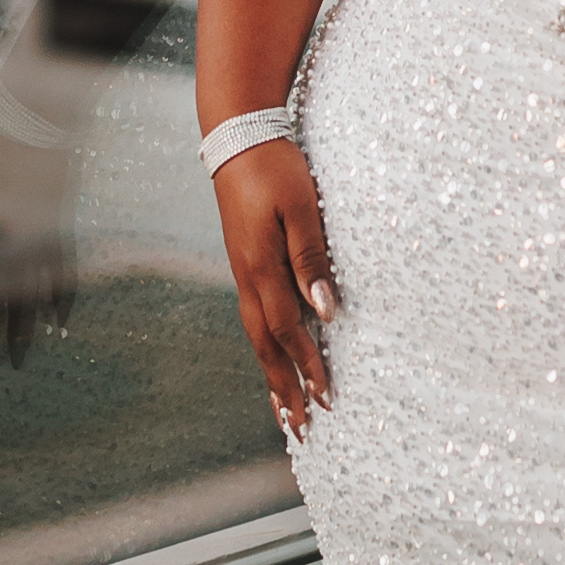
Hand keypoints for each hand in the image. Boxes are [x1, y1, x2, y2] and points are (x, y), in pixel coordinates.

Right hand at [215, 139, 339, 432]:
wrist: (237, 137)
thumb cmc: (275, 170)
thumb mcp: (301, 211)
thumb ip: (312, 262)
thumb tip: (326, 312)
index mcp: (260, 269)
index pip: (288, 332)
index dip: (307, 368)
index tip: (326, 400)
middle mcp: (246, 278)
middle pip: (265, 346)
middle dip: (283, 388)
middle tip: (299, 427)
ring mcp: (241, 271)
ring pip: (256, 335)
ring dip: (271, 374)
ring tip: (282, 408)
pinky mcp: (244, 262)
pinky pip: (254, 317)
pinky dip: (265, 346)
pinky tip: (272, 355)